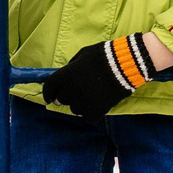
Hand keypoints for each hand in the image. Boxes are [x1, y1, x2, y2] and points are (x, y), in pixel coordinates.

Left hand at [38, 33, 160, 118]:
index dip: (48, 93)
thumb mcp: (82, 55)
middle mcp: (71, 90)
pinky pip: (86, 118)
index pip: (49, 88)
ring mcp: (83, 102)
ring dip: (78, 104)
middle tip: (74, 94)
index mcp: (66, 75)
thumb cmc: (103, 56)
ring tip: (89, 97)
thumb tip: (65, 75)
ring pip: (74, 109)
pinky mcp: (96, 111)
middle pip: (61, 100)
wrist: (124, 65)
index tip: (49, 98)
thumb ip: (71, 66)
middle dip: (65, 97)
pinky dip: (89, 113)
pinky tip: (95, 106)